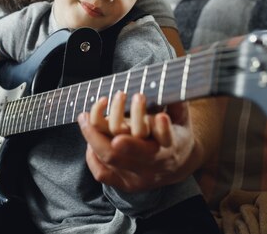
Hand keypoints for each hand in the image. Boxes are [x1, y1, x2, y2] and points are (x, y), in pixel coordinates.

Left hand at [78, 92, 197, 191]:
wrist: (177, 166)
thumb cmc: (176, 134)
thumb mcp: (183, 118)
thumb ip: (176, 103)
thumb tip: (168, 82)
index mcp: (173, 146)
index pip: (166, 139)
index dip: (162, 128)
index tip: (158, 115)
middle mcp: (156, 164)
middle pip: (134, 150)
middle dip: (115, 123)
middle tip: (105, 101)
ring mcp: (139, 177)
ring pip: (111, 158)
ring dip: (94, 135)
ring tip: (84, 116)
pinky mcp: (125, 184)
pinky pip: (102, 173)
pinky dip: (91, 155)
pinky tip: (89, 136)